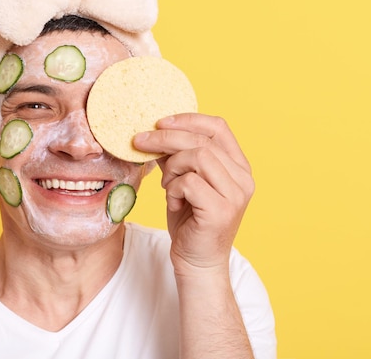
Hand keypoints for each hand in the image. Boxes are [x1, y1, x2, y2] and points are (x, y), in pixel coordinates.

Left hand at [133, 113, 254, 276]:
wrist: (196, 262)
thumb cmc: (189, 221)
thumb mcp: (182, 182)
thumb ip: (178, 158)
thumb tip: (155, 132)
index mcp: (238, 167)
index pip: (218, 127)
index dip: (188, 119)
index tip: (160, 122)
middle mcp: (243, 178)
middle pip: (202, 140)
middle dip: (165, 138)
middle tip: (139, 142)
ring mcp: (235, 195)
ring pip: (197, 157)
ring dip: (171, 168)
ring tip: (167, 186)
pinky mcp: (221, 210)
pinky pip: (189, 182)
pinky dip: (173, 189)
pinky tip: (173, 202)